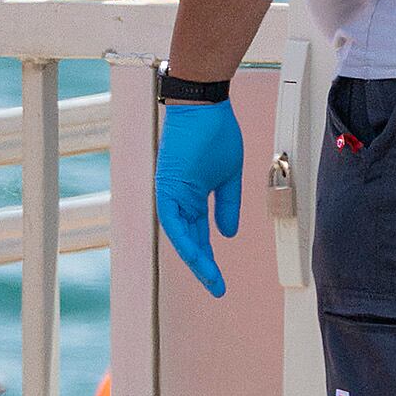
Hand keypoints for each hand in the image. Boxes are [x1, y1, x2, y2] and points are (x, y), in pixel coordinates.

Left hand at [154, 95, 243, 299]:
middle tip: (217, 288)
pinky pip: (173, 221)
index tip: (220, 280)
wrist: (204, 107)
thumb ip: (227, 207)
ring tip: (211, 278)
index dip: (209, 259)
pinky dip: (185, 239)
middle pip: (190, 241)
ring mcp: (170, 195)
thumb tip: (227, 234)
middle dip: (203, 267)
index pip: (199, 236)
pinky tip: (198, 255)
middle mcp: (176, 200)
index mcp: (190, 198)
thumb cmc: (215, 134)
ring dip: (195, 259)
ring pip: (180, 236)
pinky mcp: (167, 187)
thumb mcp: (228, 177)